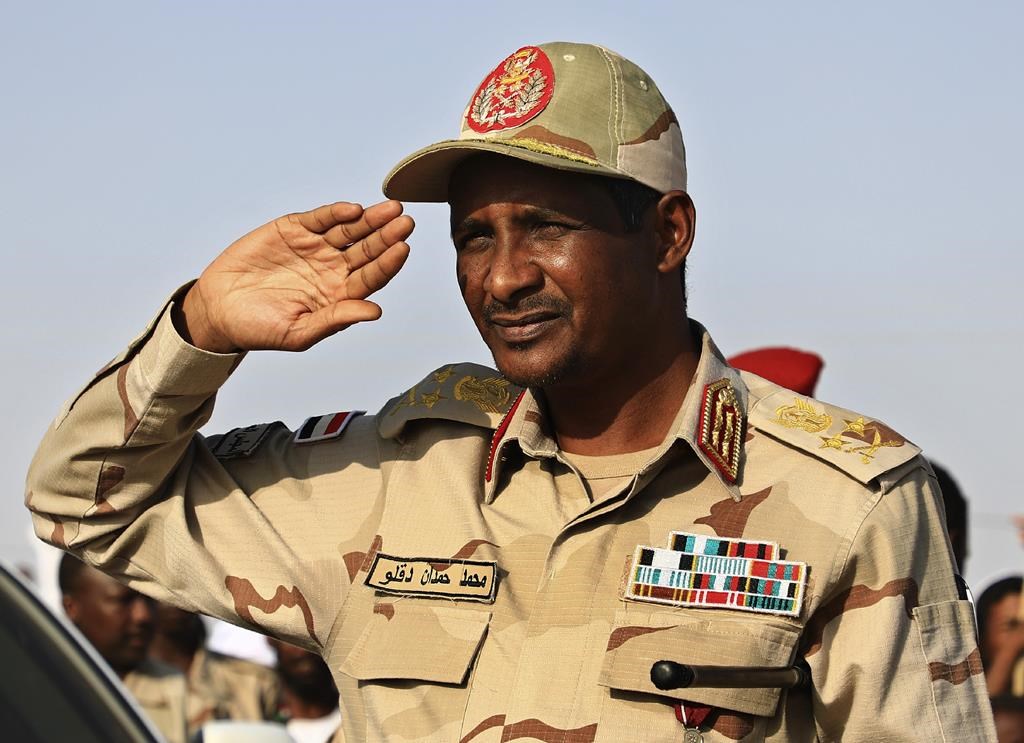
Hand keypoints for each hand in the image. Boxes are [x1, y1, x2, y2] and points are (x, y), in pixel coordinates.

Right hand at [177, 200, 412, 352]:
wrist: (219, 310)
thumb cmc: (260, 329)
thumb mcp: (299, 332)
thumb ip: (336, 319)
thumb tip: (375, 311)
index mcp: (340, 295)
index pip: (372, 276)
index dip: (388, 263)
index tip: (403, 249)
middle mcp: (334, 269)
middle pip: (368, 249)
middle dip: (387, 235)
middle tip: (405, 222)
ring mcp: (316, 247)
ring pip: (350, 230)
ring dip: (371, 219)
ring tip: (390, 209)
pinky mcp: (294, 230)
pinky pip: (321, 219)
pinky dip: (336, 213)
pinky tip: (353, 210)